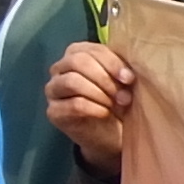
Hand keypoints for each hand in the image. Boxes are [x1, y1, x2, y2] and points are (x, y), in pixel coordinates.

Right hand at [48, 41, 138, 169]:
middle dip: (104, 78)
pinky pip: (72, 104)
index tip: (129, 79)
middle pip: (76, 62)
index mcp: (78, 54)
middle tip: (123, 95)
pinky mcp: (53, 112)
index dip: (111, 62)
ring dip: (99, 93)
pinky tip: (105, 113)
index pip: (90, 50)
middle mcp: (60, 69)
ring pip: (71, 81)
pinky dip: (93, 108)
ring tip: (115, 104)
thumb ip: (122, 69)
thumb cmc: (121, 101)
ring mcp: (53, 90)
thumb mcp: (125, 81)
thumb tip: (126, 73)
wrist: (115, 134)